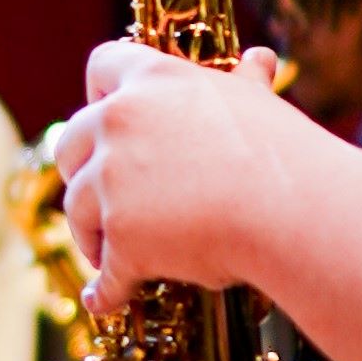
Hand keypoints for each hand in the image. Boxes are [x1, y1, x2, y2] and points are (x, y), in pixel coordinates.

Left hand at [55, 42, 309, 307]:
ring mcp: (113, 182)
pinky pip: (103, 274)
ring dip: (92, 234)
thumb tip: (259, 59)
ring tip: (113, 253)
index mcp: (153, 79)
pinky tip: (103, 301)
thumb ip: (245, 84)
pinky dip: (103, 292)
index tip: (106, 117)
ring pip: (77, 210)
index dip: (98, 94)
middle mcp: (119, 121)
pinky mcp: (121, 239)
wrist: (292, 211)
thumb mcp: (259, 106)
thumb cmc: (284, 156)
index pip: (102, 66)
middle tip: (104, 196)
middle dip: (81, 173)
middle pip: (69, 144)